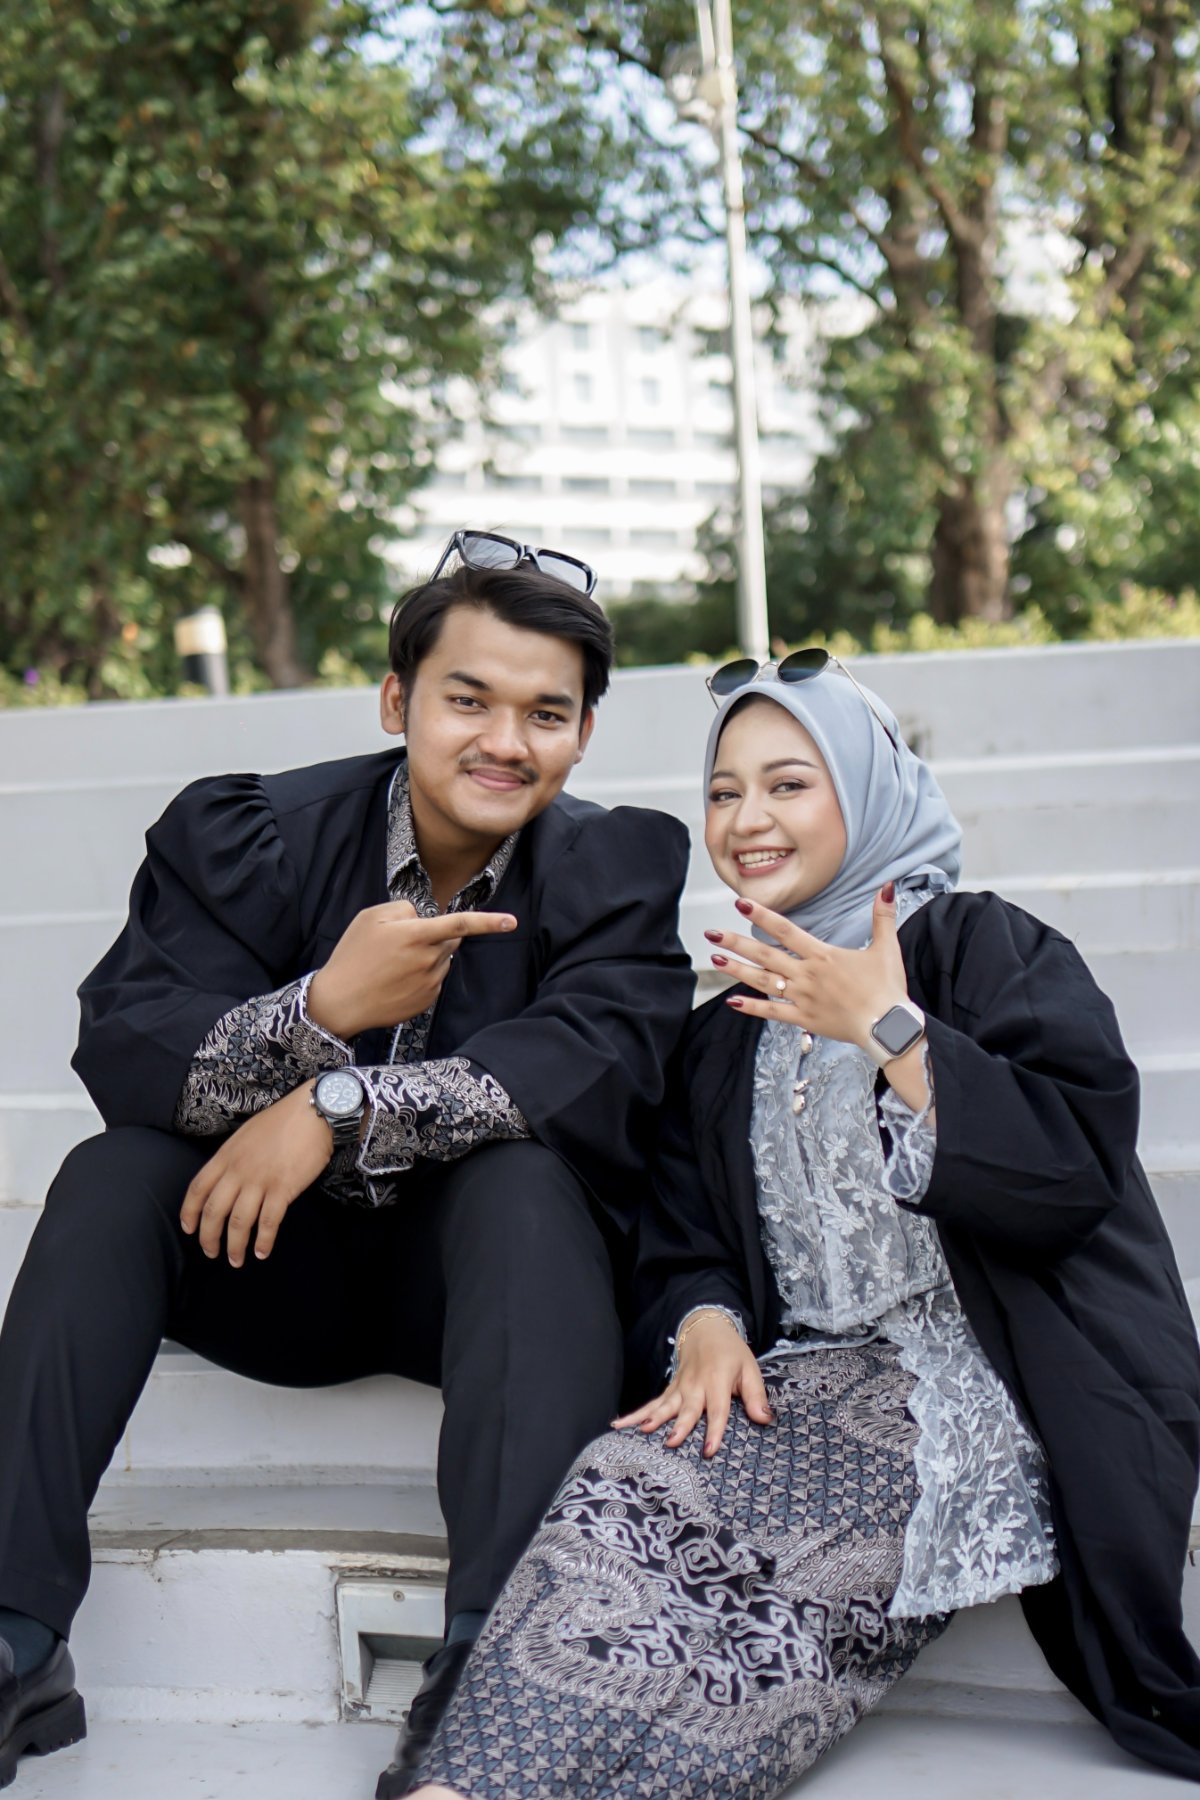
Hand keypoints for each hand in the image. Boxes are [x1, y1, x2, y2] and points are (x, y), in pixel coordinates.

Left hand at [180, 1082, 332, 1266]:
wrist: (312, 1112)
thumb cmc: (281, 1120)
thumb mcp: (245, 1135)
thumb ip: (233, 1158)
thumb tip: (228, 1179)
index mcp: (225, 1156)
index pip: (197, 1189)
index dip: (189, 1213)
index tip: (189, 1230)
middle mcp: (238, 1171)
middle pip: (214, 1211)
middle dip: (209, 1238)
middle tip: (211, 1253)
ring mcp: (260, 1181)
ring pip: (239, 1222)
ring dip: (235, 1246)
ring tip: (236, 1260)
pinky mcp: (283, 1189)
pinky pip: (269, 1222)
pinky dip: (264, 1240)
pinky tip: (262, 1252)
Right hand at [307, 899, 517, 1040]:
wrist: (340, 1002)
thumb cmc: (352, 955)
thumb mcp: (370, 918)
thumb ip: (404, 909)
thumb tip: (424, 917)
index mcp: (416, 936)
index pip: (461, 924)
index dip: (489, 922)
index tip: (512, 922)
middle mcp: (428, 960)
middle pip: (450, 940)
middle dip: (437, 936)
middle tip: (403, 942)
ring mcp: (430, 983)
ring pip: (442, 960)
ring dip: (427, 956)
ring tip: (392, 965)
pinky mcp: (427, 1001)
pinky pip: (434, 980)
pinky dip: (421, 976)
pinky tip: (396, 980)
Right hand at [612, 1313, 773, 1458]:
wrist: (706, 1329)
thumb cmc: (731, 1353)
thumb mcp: (750, 1369)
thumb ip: (757, 1396)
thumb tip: (765, 1419)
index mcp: (718, 1381)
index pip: (717, 1410)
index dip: (714, 1430)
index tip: (709, 1450)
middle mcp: (696, 1385)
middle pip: (687, 1409)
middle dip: (679, 1426)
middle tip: (671, 1442)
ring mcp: (679, 1387)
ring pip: (664, 1405)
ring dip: (653, 1418)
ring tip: (641, 1431)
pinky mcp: (670, 1389)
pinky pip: (653, 1403)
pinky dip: (636, 1413)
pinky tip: (619, 1424)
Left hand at [708, 886, 906, 1048]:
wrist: (888, 1027)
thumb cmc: (887, 988)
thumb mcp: (887, 948)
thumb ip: (882, 916)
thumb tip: (888, 887)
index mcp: (823, 956)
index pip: (786, 931)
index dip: (762, 916)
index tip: (740, 904)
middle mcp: (807, 975)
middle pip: (765, 956)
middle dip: (737, 944)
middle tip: (712, 934)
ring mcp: (803, 998)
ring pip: (763, 982)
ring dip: (738, 971)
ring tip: (716, 961)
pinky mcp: (804, 1019)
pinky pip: (773, 1012)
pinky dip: (752, 1007)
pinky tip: (733, 1001)